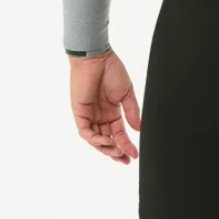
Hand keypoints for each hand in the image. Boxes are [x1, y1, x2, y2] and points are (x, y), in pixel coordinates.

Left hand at [69, 49, 140, 164]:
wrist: (97, 58)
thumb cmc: (111, 70)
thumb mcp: (126, 94)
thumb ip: (132, 112)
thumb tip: (138, 129)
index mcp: (111, 111)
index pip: (119, 133)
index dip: (126, 145)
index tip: (135, 154)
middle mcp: (100, 115)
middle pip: (107, 140)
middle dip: (116, 152)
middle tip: (126, 160)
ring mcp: (89, 115)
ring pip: (96, 139)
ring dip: (106, 148)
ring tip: (118, 153)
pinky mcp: (80, 112)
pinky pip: (86, 132)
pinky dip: (95, 140)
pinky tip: (107, 142)